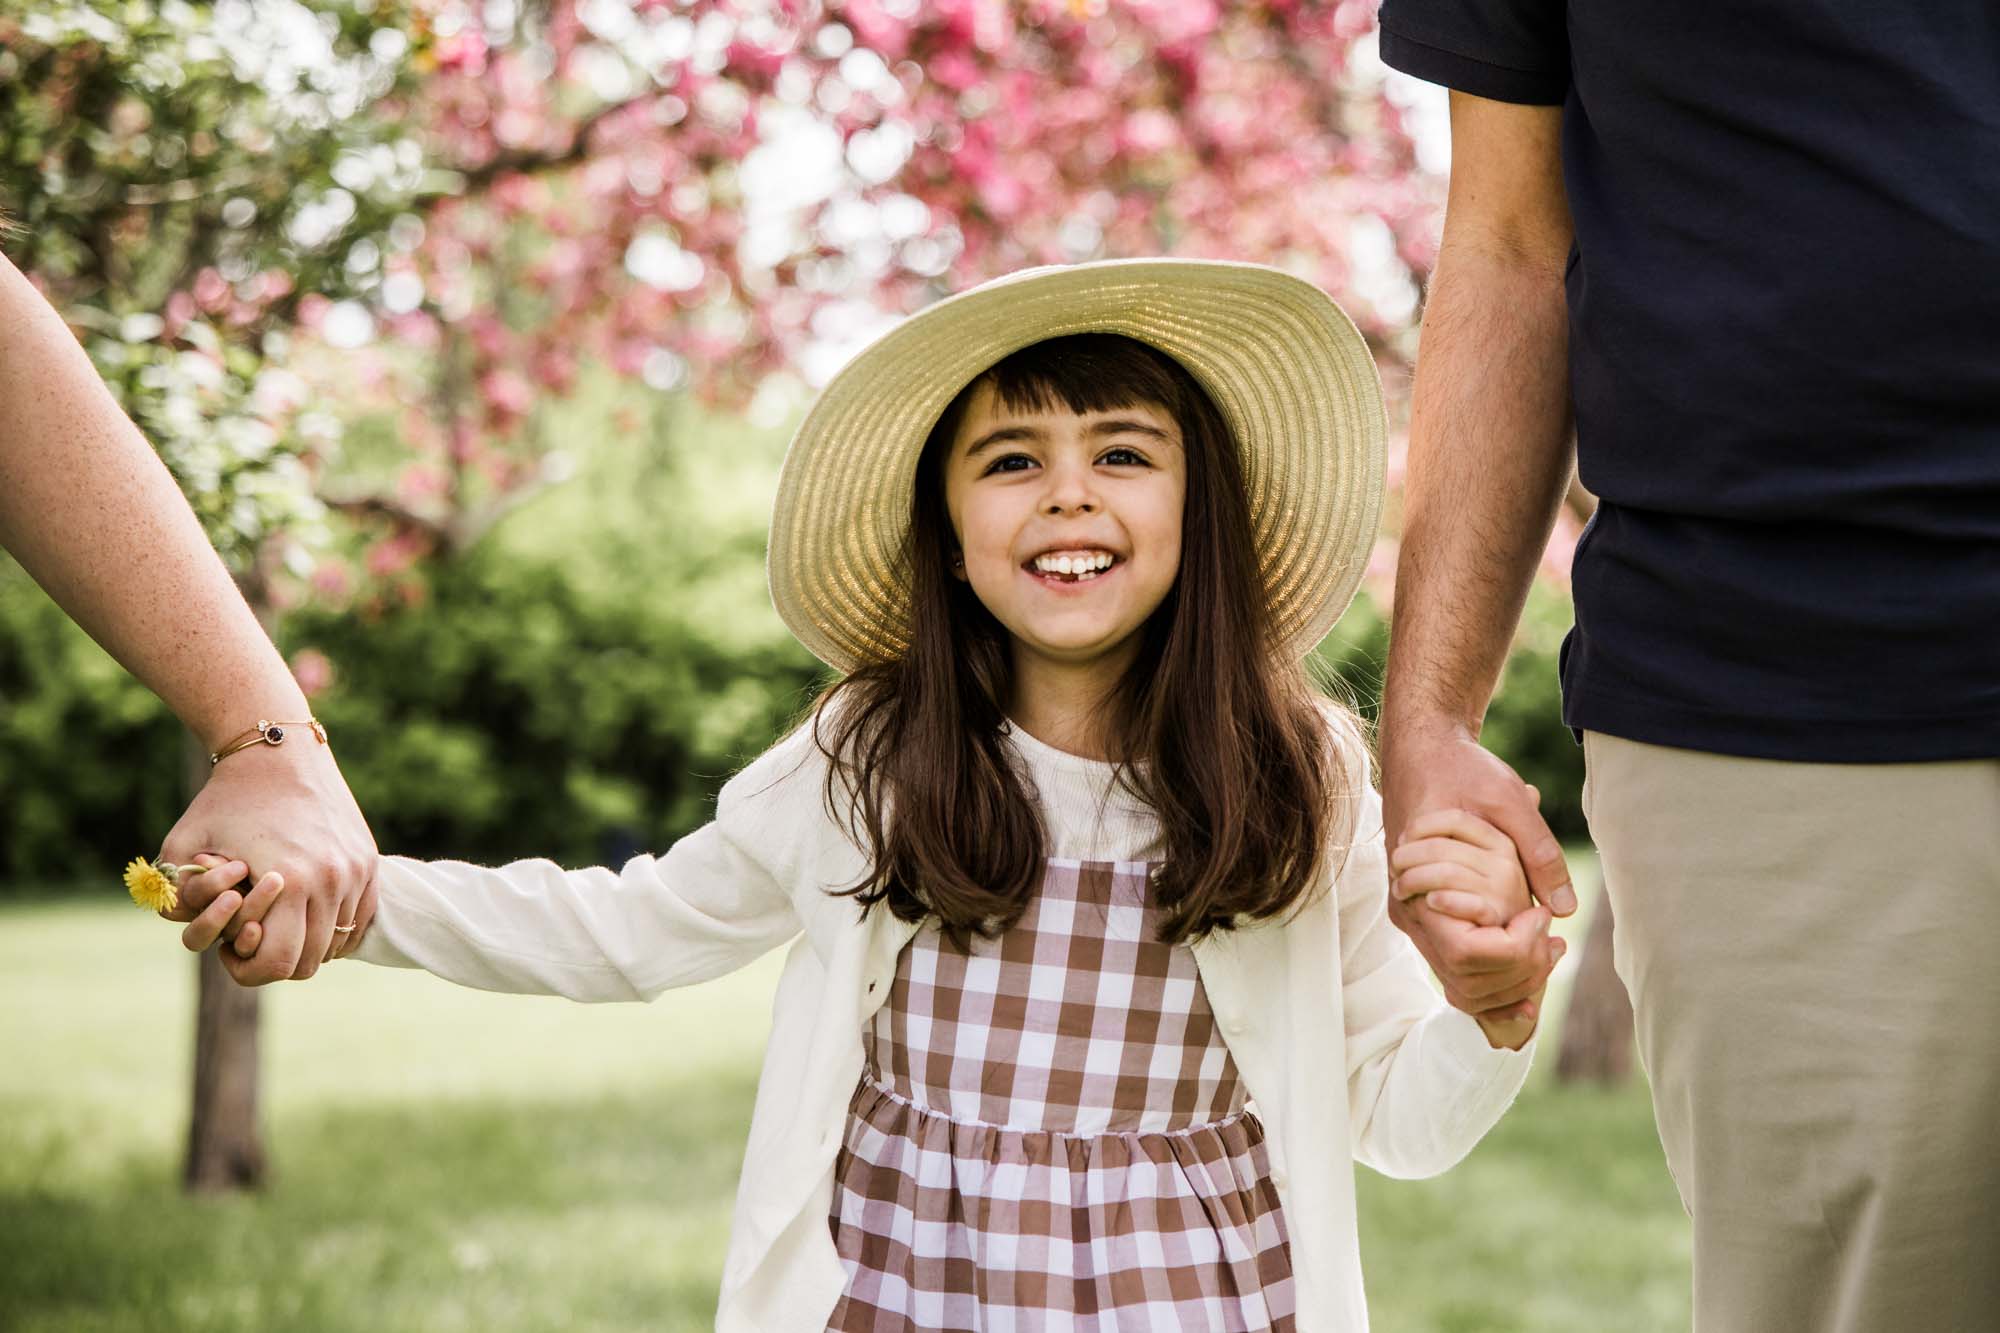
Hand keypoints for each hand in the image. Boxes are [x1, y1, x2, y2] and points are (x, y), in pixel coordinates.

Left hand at [157, 739, 376, 982]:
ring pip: (337, 943)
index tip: (232, 950)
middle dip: (277, 959)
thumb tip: (201, 941)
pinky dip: (333, 926)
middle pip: (310, 962)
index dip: (250, 970)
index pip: (280, 964)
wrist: (279, 752)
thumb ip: (176, 901)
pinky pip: (358, 919)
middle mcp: (331, 881)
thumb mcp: (183, 847)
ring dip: (307, 942)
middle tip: (253, 934)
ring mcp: (355, 872)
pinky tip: (306, 908)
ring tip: (279, 916)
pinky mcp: (368, 862)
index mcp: (290, 882)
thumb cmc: (225, 801)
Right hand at [1379, 718, 1572, 1026]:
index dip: (1512, 953)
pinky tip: (1527, 938)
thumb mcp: (1508, 802)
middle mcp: (1409, 909)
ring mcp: (1412, 912)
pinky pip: (1456, 953)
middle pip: (1463, 977)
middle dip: (1515, 974)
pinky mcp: (1421, 909)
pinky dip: (1493, 957)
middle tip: (1555, 947)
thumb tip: (1565, 909)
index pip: (1466, 956)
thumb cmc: (1460, 769)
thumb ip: (1538, 854)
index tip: (1542, 922)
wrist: (1420, 748)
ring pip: (1458, 974)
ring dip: (1506, 971)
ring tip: (1547, 946)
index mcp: (1420, 885)